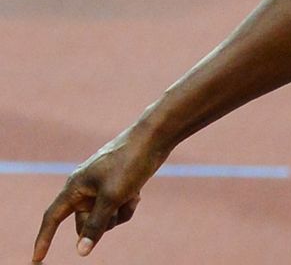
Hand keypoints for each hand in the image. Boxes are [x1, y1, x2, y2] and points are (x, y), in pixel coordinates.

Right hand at [33, 130, 165, 260]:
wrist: (153, 140)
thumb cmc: (128, 164)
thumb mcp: (112, 198)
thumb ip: (95, 225)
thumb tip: (81, 251)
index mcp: (74, 188)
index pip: (52, 218)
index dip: (44, 239)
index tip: (36, 260)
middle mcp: (84, 189)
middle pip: (84, 223)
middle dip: (102, 222)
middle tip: (117, 202)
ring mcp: (101, 189)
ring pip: (104, 219)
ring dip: (119, 214)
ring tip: (130, 194)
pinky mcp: (116, 188)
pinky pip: (117, 209)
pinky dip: (127, 206)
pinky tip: (137, 192)